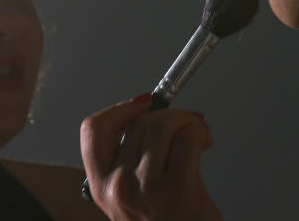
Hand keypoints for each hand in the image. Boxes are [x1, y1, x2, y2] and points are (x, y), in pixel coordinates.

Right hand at [81, 94, 222, 220]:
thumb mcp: (132, 195)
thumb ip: (132, 159)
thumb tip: (154, 114)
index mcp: (100, 186)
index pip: (94, 130)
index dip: (120, 109)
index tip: (143, 103)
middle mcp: (118, 187)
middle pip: (138, 123)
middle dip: (168, 114)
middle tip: (186, 122)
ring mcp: (146, 190)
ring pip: (162, 125)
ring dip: (186, 121)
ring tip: (198, 133)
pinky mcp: (178, 193)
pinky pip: (188, 140)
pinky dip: (199, 133)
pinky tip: (204, 142)